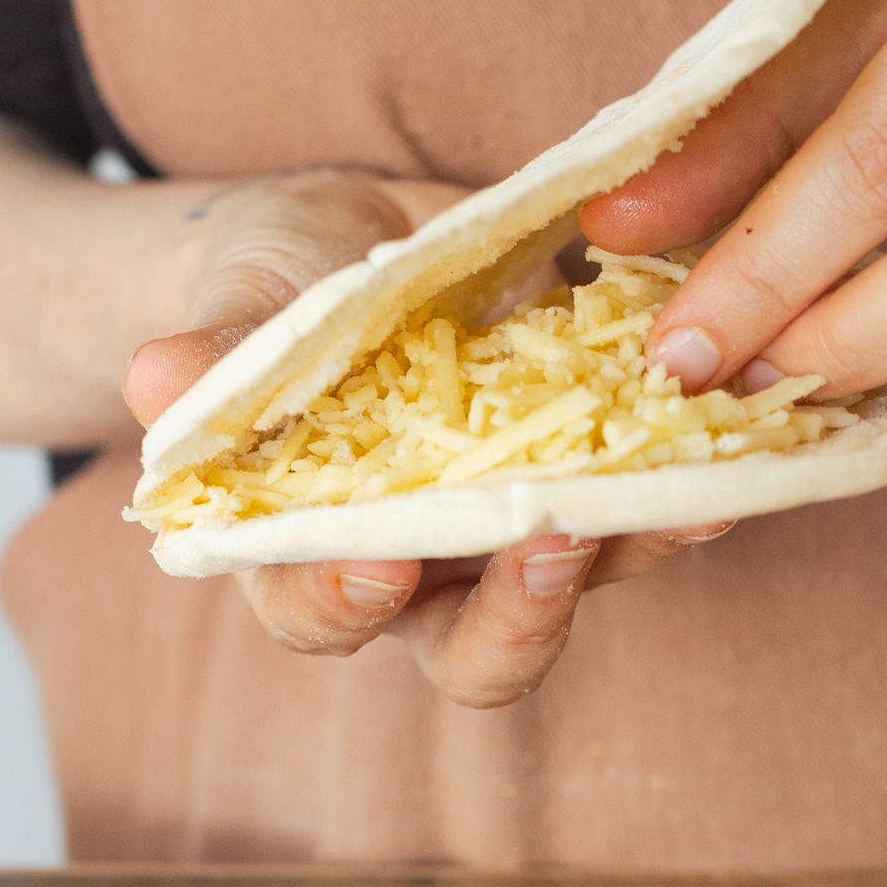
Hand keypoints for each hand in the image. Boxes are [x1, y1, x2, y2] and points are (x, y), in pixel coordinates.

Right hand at [120, 168, 731, 708]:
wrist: (363, 232)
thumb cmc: (274, 280)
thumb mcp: (243, 292)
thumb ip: (218, 348)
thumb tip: (154, 381)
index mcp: (305, 548)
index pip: (317, 616)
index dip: (345, 604)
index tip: (382, 563)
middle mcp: (420, 572)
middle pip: (472, 653)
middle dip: (518, 616)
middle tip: (554, 540)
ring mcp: (516, 535)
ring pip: (585, 585)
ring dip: (634, 548)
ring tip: (683, 496)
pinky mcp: (595, 481)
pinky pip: (649, 507)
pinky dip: (689, 481)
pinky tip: (732, 445)